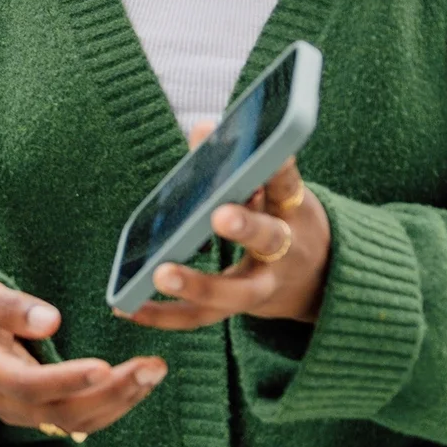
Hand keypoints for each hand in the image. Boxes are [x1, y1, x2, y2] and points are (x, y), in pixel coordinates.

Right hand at [0, 277, 166, 439]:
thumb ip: (9, 307)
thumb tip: (51, 320)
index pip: (29, 386)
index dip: (68, 379)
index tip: (105, 364)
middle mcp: (4, 403)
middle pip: (62, 411)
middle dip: (112, 392)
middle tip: (151, 365)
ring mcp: (23, 414)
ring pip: (77, 421)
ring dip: (121, 400)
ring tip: (155, 371)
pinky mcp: (40, 414)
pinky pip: (80, 420)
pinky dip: (113, 405)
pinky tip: (139, 383)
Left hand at [120, 132, 330, 329]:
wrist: (321, 280)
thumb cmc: (283, 220)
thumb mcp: (273, 189)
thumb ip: (238, 164)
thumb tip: (203, 129)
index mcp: (293, 209)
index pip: (288, 183)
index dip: (279, 169)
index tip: (270, 154)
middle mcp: (286, 250)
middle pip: (270, 238)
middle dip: (246, 226)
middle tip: (219, 215)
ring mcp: (265, 285)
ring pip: (237, 292)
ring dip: (198, 284)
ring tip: (160, 274)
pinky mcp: (239, 311)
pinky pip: (202, 318)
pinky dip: (163, 315)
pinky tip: (126, 308)